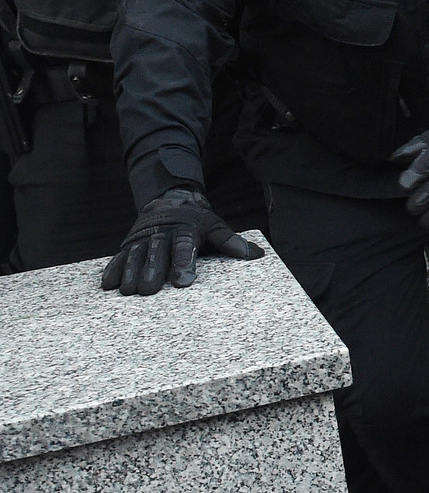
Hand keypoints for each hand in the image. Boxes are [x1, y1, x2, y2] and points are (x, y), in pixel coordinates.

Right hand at [101, 189, 263, 295]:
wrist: (170, 201)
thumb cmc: (197, 221)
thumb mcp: (215, 226)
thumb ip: (231, 241)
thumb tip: (257, 254)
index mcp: (184, 230)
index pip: (185, 246)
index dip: (184, 263)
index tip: (184, 281)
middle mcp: (161, 233)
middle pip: (156, 252)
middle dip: (152, 270)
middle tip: (149, 290)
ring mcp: (142, 238)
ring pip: (135, 255)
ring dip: (130, 272)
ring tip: (129, 291)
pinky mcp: (128, 244)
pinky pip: (119, 257)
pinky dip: (113, 269)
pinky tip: (108, 285)